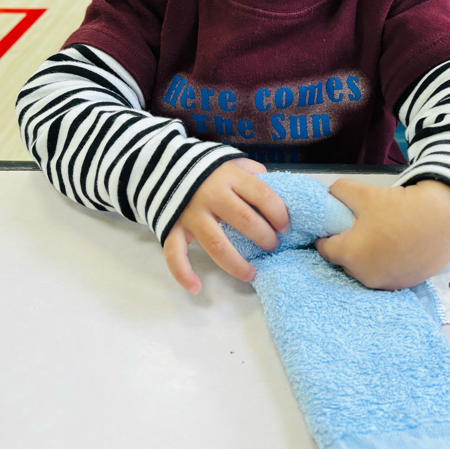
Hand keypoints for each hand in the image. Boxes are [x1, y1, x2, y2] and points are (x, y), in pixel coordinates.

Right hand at [163, 158, 288, 293]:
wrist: (164, 165)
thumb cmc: (207, 168)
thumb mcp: (231, 161)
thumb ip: (253, 173)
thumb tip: (276, 192)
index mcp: (229, 176)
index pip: (262, 195)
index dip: (279, 213)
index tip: (285, 227)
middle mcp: (211, 195)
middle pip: (245, 221)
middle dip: (265, 238)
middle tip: (272, 247)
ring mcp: (191, 213)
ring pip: (217, 245)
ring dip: (237, 264)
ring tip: (252, 274)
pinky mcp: (172, 227)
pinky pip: (175, 254)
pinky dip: (183, 273)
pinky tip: (196, 288)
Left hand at [315, 179, 449, 289]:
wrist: (444, 219)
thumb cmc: (401, 208)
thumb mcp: (364, 193)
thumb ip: (339, 192)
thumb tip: (329, 195)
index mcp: (351, 256)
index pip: (325, 249)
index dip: (326, 235)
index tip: (334, 227)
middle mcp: (365, 276)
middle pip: (346, 261)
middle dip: (348, 247)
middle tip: (361, 228)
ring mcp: (387, 283)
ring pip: (366, 270)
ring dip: (368, 257)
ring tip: (381, 237)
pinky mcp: (406, 284)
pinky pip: (387, 274)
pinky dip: (388, 264)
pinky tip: (397, 247)